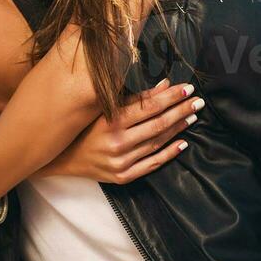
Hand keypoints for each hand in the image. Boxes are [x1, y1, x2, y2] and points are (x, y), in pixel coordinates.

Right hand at [46, 79, 199, 183]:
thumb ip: (134, 98)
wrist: (61, 158)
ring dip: (178, 129)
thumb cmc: (83, 127)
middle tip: (199, 101)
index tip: (187, 88)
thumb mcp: (104, 108)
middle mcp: (117, 142)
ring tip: (192, 117)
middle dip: (181, 110)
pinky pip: (152, 164)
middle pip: (158, 124)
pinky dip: (169, 153)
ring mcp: (120, 161)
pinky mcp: (122, 176)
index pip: (149, 106)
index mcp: (110, 121)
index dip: (171, 97)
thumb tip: (164, 84)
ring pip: (157, 142)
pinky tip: (183, 143)